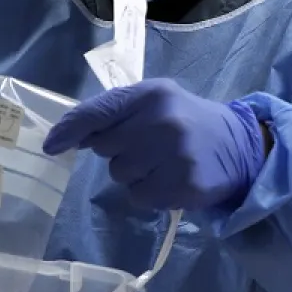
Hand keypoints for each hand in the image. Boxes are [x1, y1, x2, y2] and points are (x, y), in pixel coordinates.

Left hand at [43, 79, 266, 210]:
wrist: (240, 146)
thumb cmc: (187, 121)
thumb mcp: (156, 103)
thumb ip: (114, 112)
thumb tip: (65, 136)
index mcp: (152, 95)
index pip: (98, 112)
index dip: (70, 130)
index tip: (51, 145)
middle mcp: (162, 121)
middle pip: (105, 148)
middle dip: (118, 151)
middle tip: (146, 147)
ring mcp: (175, 155)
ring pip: (120, 175)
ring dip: (134, 174)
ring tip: (161, 164)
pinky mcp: (183, 185)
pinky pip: (139, 197)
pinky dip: (149, 193)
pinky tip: (170, 180)